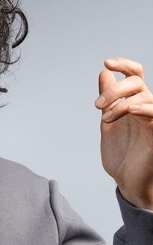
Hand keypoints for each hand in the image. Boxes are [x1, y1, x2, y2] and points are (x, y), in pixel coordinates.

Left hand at [95, 57, 152, 208]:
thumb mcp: (109, 122)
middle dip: (114, 90)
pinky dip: (145, 108)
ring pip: (145, 97)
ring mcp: (152, 121)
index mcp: (134, 103)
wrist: (125, 181)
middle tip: (97, 106)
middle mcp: (145, 108)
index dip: (124, 64)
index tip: (107, 63)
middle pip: (137, 83)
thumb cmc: (121, 154)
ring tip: (105, 118)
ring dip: (121, 103)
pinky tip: (131, 110)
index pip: (136, 74)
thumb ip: (107, 100)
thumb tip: (104, 74)